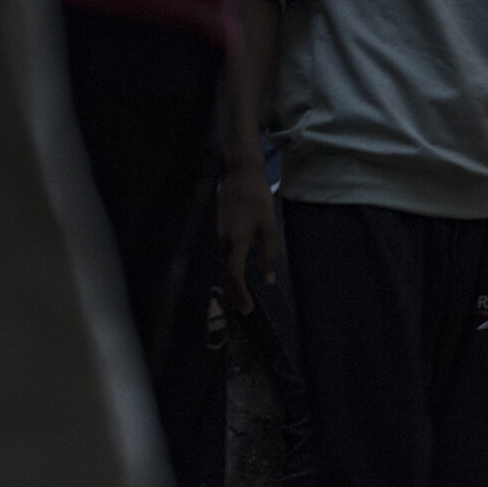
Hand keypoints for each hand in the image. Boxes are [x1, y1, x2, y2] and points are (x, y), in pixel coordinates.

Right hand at [219, 169, 281, 312]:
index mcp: (235, 242)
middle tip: (243, 311)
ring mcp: (218, 236)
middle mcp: (222, 242)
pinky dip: (227, 270)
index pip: (235, 275)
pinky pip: (221, 256)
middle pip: (225, 275)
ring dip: (229, 284)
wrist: (240, 174)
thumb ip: (270, 255)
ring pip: (222, 266)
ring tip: (239, 299)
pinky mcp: (218, 231)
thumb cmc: (257, 199)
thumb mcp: (269, 226)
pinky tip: (234, 276)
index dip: (240, 294)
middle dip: (233, 294)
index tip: (247, 309)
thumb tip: (269, 280)